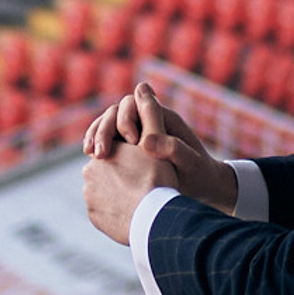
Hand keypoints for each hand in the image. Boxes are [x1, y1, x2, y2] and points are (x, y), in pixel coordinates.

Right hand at [81, 81, 236, 213]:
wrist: (202, 189)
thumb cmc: (200, 175)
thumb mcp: (190, 163)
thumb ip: (173, 149)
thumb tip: (147, 141)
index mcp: (161, 118)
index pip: (133, 104)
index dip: (125, 118)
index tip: (128, 141)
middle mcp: (146, 123)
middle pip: (114, 114)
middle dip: (103, 128)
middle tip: (99, 153)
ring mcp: (136, 137)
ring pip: (107, 128)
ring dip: (96, 137)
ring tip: (91, 155)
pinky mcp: (129, 153)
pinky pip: (108, 145)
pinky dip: (98, 151)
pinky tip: (94, 165)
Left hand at [82, 137, 176, 243]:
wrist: (153, 217)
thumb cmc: (157, 180)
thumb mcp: (156, 147)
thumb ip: (148, 129)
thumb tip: (143, 119)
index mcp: (105, 149)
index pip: (115, 150)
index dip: (130, 158)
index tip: (143, 167)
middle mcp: (90, 169)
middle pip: (107, 170)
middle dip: (119, 175)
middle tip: (140, 184)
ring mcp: (89, 194)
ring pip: (103, 190)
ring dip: (115, 193)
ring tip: (136, 200)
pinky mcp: (92, 215)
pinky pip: (103, 209)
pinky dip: (113, 210)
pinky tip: (129, 212)